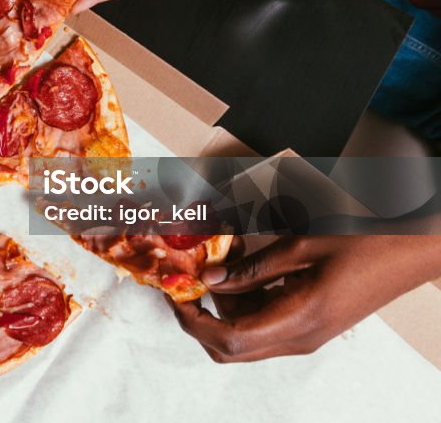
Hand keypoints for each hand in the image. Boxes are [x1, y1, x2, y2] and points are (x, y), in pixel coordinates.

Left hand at [168, 236, 440, 361]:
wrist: (414, 248)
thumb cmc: (365, 240)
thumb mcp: (301, 246)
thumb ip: (252, 267)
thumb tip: (210, 279)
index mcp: (299, 320)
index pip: (229, 339)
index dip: (194, 321)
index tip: (175, 294)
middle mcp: (300, 337)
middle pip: (232, 347)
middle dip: (202, 316)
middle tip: (189, 277)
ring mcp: (307, 334)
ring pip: (246, 335)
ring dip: (225, 303)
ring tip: (221, 256)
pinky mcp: (311, 323)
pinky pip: (266, 322)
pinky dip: (246, 299)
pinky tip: (244, 264)